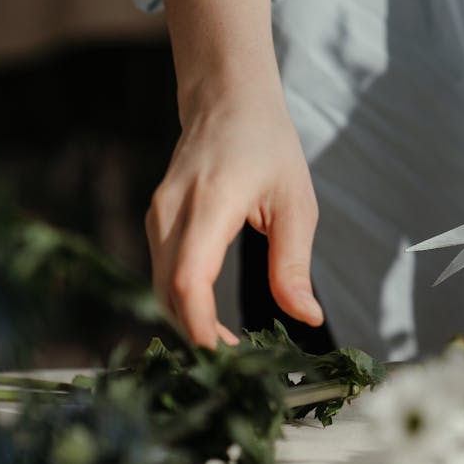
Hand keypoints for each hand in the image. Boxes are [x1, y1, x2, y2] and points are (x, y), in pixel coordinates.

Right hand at [146, 94, 322, 348]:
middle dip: (197, 335)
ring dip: (189, 322)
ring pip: (160, 286)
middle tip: (239, 364)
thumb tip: (307, 318)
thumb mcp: (297, 203)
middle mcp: (172, 211)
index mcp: (211, 203)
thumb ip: (293, 264)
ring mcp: (157, 215)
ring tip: (230, 347)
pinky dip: (182, 302)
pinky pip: (161, 272)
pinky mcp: (156, 221)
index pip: (187, 277)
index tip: (226, 355)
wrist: (226, 99)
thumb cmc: (269, 146)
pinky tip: (211, 319)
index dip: (199, 324)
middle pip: (168, 292)